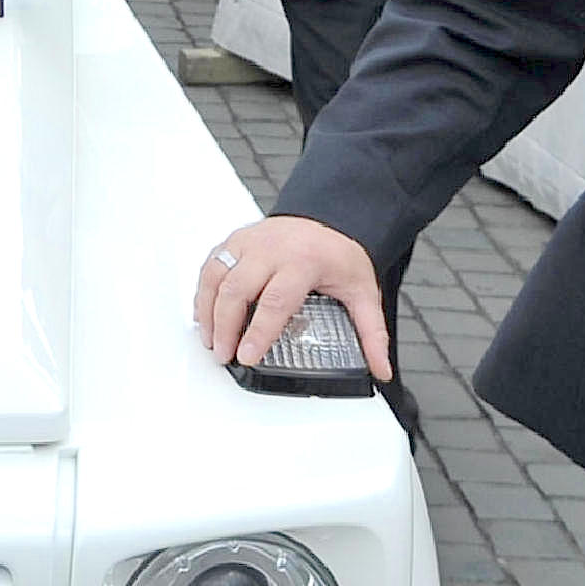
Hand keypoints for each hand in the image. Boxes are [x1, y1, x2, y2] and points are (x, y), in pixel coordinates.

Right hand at [192, 213, 392, 381]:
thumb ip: (372, 333)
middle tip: (223, 354)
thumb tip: (381, 369)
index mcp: (303, 261)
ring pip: (217, 275)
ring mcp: (250, 242)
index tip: (246, 356)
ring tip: (210, 340)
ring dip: (208, 310)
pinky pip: (212, 264)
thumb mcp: (363, 292)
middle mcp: (271, 249)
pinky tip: (205, 314)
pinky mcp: (236, 240)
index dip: (258, 332)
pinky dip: (203, 291)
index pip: (274, 301)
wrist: (330, 216)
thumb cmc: (340, 255)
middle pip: (237, 289)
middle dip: (225, 327)